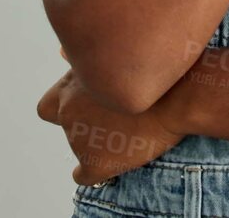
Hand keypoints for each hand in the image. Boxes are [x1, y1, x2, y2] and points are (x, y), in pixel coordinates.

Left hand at [36, 65, 184, 186]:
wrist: (181, 94)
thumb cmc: (155, 68)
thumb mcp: (117, 52)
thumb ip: (86, 57)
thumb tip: (61, 52)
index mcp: (70, 86)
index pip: (48, 106)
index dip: (68, 107)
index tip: (88, 106)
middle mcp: (68, 111)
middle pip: (66, 124)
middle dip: (83, 122)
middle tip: (111, 118)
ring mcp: (79, 138)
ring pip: (81, 146)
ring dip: (98, 140)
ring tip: (133, 129)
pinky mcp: (95, 163)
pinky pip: (84, 176)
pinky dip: (97, 171)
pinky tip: (113, 163)